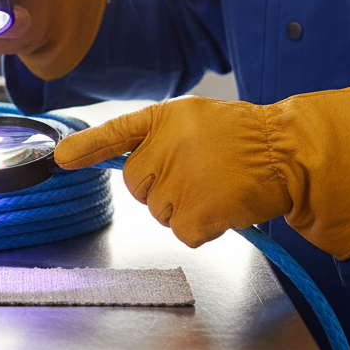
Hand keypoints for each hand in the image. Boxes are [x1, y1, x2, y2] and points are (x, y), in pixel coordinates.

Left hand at [54, 85, 349, 258]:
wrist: (289, 153)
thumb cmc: (243, 139)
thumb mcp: (196, 120)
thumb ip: (156, 137)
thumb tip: (119, 162)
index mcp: (166, 118)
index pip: (117, 132)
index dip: (87, 147)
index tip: (61, 158)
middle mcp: (168, 144)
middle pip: (137, 184)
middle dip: (160, 188)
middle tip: (197, 177)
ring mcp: (182, 177)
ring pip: (158, 211)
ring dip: (183, 209)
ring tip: (215, 188)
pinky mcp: (198, 209)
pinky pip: (181, 232)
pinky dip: (201, 229)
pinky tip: (222, 208)